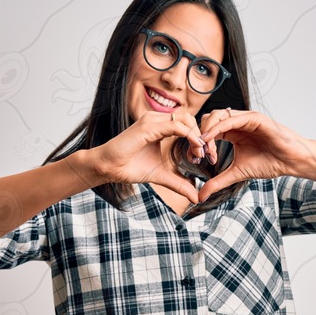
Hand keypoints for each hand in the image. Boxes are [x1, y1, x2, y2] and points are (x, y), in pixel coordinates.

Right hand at [93, 111, 211, 201]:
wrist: (109, 168)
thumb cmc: (130, 167)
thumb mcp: (162, 175)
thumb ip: (179, 183)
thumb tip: (196, 197)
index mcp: (160, 126)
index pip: (187, 123)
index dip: (198, 138)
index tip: (204, 157)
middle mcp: (156, 119)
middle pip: (189, 118)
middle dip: (201, 135)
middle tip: (206, 155)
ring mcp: (152, 120)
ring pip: (185, 119)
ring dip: (197, 136)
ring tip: (200, 154)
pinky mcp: (147, 127)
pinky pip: (175, 126)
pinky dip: (189, 136)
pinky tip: (194, 150)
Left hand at [196, 109, 311, 200]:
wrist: (290, 162)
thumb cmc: (268, 163)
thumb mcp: (236, 173)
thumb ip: (217, 182)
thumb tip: (200, 196)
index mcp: (231, 132)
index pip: (208, 131)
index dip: (198, 143)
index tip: (195, 158)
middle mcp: (236, 123)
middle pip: (208, 119)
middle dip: (199, 135)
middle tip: (197, 153)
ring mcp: (245, 118)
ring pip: (217, 115)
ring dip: (206, 130)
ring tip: (202, 147)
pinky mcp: (254, 117)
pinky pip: (231, 118)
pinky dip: (218, 127)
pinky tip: (209, 138)